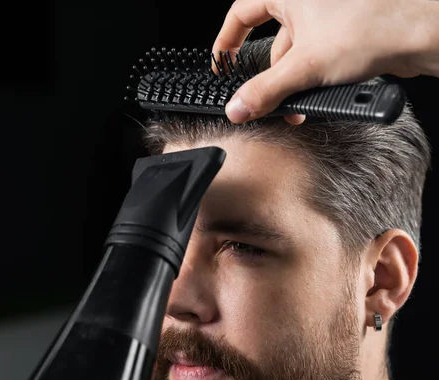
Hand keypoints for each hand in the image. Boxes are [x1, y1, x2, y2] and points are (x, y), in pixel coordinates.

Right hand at [213, 0, 433, 123]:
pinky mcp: (344, 31)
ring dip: (293, 83)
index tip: (222, 65)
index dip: (227, 42)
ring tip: (299, 108)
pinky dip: (312, 77)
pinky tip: (318, 96)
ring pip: (296, 53)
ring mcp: (326, 15)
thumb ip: (264, 91)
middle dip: (270, 78)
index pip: (241, 13)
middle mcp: (305, 0)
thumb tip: (237, 107)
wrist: (422, 33)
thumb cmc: (371, 27)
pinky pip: (316, 56)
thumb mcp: (304, 66)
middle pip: (271, 42)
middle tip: (266, 103)